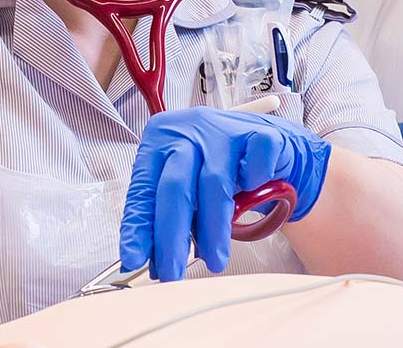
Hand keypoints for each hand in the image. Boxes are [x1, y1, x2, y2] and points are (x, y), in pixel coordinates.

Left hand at [118, 107, 331, 279]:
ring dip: (213, 230)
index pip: (143, 188)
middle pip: (175, 187)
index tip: (134, 258)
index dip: (139, 226)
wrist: (268, 145)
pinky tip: (251, 199)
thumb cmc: (221, 168)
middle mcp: (189, 131)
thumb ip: (171, 219)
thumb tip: (158, 263)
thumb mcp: (189, 189)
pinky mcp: (260, 134)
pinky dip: (252, 188)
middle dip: (172, 237)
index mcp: (161, 141)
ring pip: (214, 183)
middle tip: (173, 272)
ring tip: (214, 259)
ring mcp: (225, 130)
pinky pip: (255, 168)